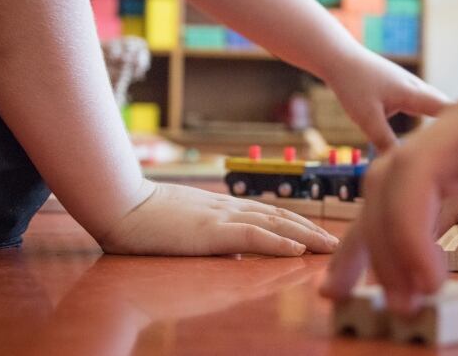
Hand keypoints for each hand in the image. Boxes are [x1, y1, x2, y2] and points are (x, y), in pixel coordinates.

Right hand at [99, 182, 338, 255]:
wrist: (119, 204)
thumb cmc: (145, 218)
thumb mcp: (186, 226)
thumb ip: (213, 235)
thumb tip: (237, 253)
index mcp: (224, 208)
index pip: (270, 214)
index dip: (297, 223)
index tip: (318, 234)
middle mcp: (229, 209)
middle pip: (281, 216)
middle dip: (312, 229)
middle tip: (338, 241)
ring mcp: (221, 218)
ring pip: (275, 224)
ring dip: (307, 236)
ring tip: (331, 246)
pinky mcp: (211, 232)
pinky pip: (253, 236)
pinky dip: (279, 242)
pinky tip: (298, 249)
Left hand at [321, 31, 457, 311]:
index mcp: (453, 151)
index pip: (388, 197)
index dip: (360, 245)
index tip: (342, 292)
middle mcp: (454, 132)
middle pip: (385, 184)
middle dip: (378, 249)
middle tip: (398, 303)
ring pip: (416, 171)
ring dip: (412, 235)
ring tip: (434, 285)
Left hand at [325, 47, 449, 150]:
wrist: (339, 58)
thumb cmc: (352, 83)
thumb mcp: (366, 117)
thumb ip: (385, 142)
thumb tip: (402, 167)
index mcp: (416, 94)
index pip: (453, 112)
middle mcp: (422, 89)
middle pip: (454, 111)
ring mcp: (417, 89)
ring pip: (443, 110)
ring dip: (455, 126)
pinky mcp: (409, 92)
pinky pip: (432, 109)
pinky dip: (440, 122)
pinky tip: (447, 137)